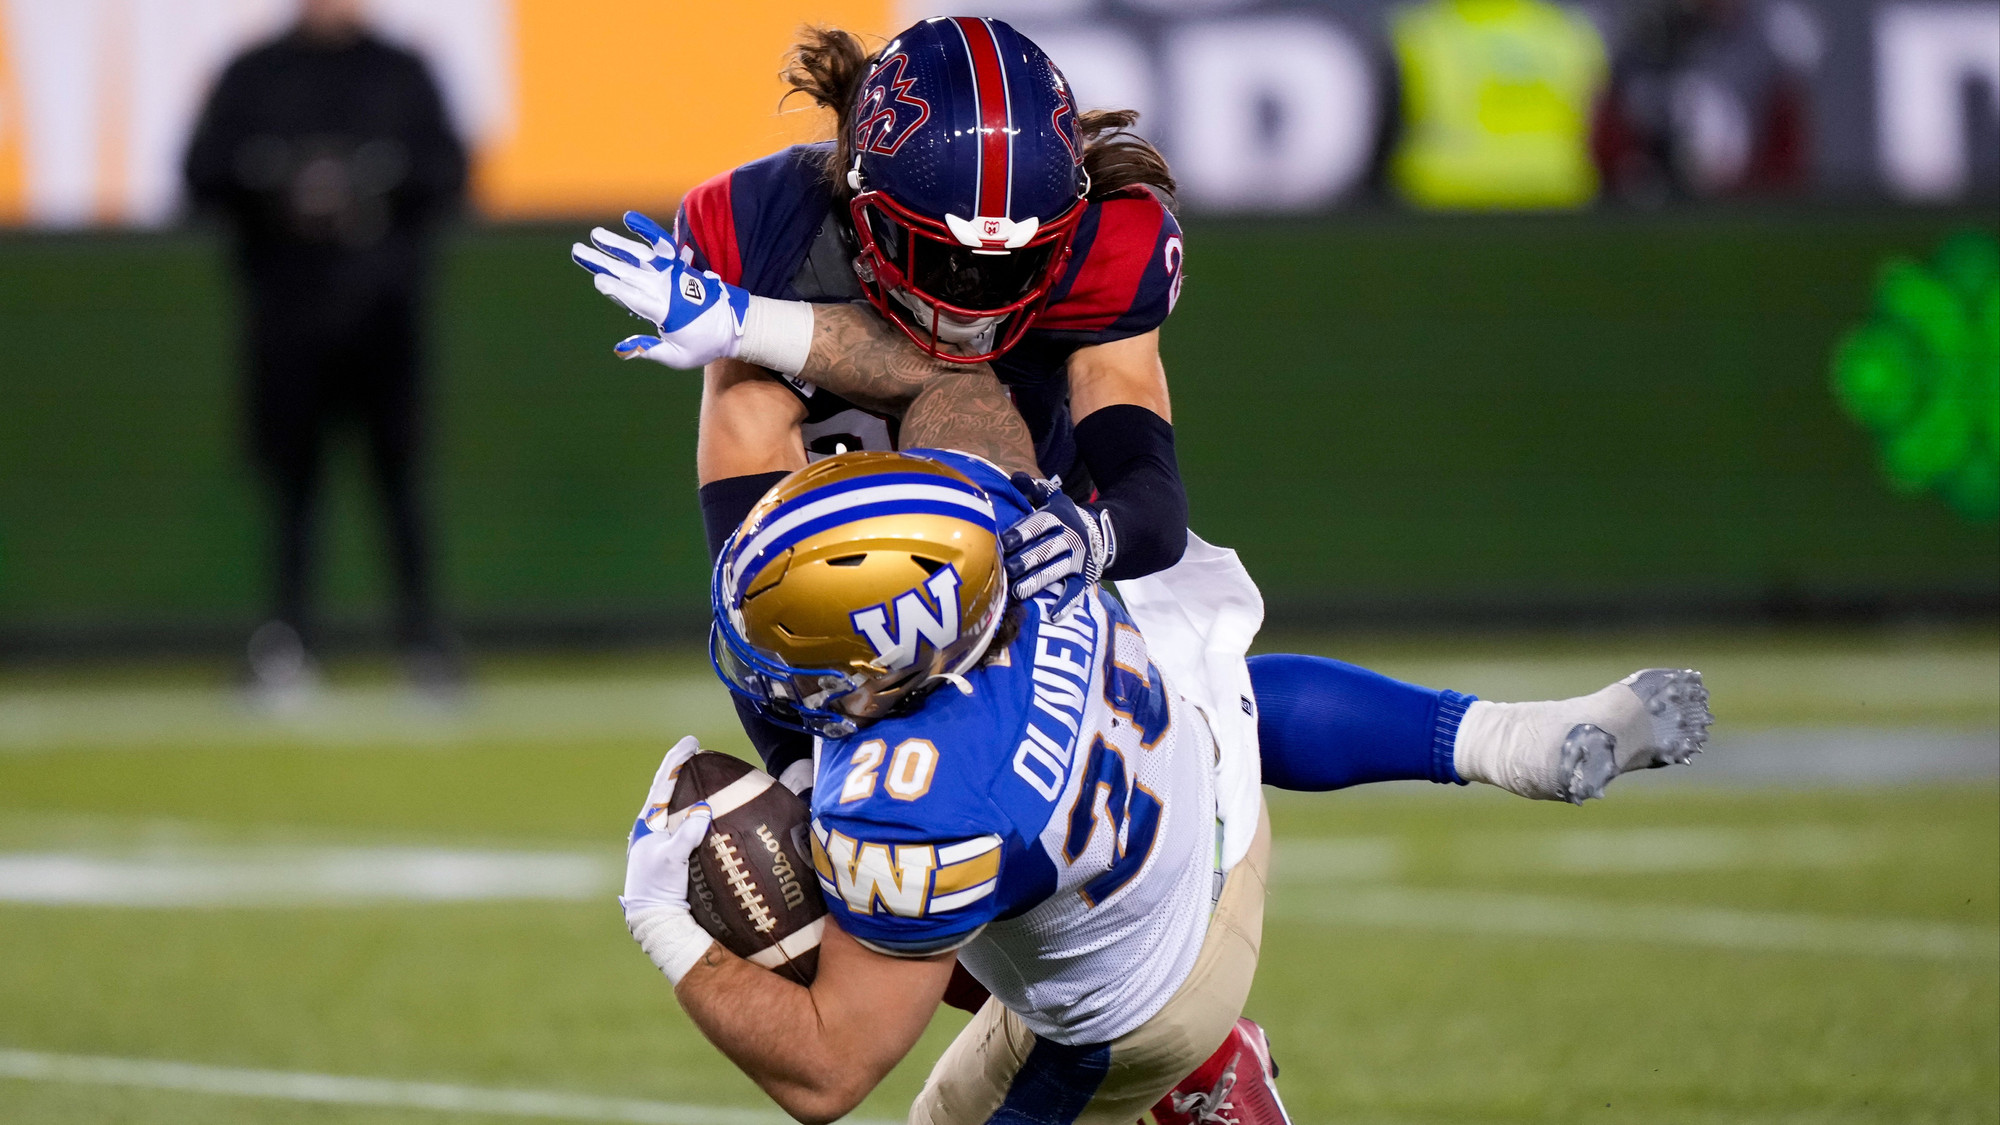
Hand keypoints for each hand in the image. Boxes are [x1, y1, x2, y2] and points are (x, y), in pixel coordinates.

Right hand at [571, 212, 750, 369]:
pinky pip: (660, 244)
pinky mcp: (676, 266)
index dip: (617, 289)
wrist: (733, 324)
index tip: (598, 279)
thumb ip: (651, 350)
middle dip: (602, 262)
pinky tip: (629, 218)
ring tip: (595, 235)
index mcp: (665, 311)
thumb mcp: (678, 356)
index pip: (636, 297)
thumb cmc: (703, 344)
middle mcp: (666, 288)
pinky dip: (646, 230)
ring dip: (616, 244)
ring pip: (639, 256)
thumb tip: (623, 349)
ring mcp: (671, 274)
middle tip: (578, 251)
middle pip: (629, 273)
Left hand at [623, 735, 711, 913]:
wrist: (655, 917)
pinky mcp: (672, 850)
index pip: (662, 784)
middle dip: (680, 767)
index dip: (676, 761)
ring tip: (699, 769)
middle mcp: (652, 827)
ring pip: (673, 803)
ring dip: (685, 785)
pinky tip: (705, 805)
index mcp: (647, 824)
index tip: (691, 743)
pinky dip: (693, 807)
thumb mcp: (672, 860)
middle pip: (666, 788)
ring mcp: (661, 839)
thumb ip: (686, 835)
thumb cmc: (658, 888)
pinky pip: (683, 820)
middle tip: (694, 747)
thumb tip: (704, 809)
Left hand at [999, 473, 1115, 617]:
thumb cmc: (1065, 518)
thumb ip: (1035, 490)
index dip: (1022, 533)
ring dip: (1037, 581)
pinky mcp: (1084, 579)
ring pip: (1056, 571)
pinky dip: (1066, 604)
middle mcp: (1070, 539)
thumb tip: (1016, 478)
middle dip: (1026, 560)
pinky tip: (1053, 614)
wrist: (1101, 535)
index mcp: (1059, 518)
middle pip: (1046, 550)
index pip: (1039, 525)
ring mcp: (1078, 561)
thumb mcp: (1055, 500)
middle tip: (1007, 569)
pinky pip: (1075, 592)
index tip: (1005, 542)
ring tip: (1017, 591)